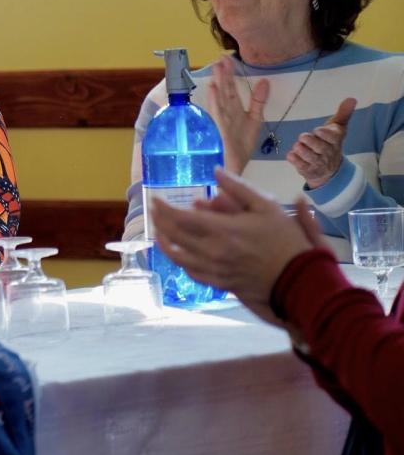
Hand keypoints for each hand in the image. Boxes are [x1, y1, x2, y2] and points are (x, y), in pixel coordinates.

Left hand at [150, 168, 325, 323]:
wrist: (299, 279)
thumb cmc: (285, 240)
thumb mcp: (267, 206)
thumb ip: (238, 188)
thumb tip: (216, 171)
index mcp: (222, 230)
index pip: (179, 218)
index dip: (163, 208)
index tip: (155, 198)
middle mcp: (212, 251)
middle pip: (174, 236)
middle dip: (160, 221)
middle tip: (155, 211)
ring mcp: (214, 270)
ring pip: (177, 256)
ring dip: (164, 242)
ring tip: (160, 232)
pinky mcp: (219, 283)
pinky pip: (191, 272)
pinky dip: (180, 261)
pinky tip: (179, 254)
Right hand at [205, 55, 268, 173]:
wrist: (233, 168)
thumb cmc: (240, 147)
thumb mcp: (254, 121)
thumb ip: (258, 101)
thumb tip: (265, 81)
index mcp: (234, 110)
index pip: (231, 89)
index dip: (231, 75)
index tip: (229, 59)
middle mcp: (226, 113)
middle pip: (225, 91)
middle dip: (224, 74)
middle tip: (222, 57)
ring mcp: (221, 121)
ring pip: (220, 98)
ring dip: (219, 82)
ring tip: (218, 66)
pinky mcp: (219, 130)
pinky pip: (217, 113)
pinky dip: (214, 100)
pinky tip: (212, 88)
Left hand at [287, 97, 354, 188]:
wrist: (330, 170)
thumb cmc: (330, 143)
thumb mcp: (337, 128)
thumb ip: (343, 114)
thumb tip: (352, 98)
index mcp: (336, 141)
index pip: (333, 138)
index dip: (325, 134)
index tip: (318, 130)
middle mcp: (328, 153)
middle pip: (320, 147)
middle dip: (310, 141)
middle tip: (303, 137)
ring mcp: (318, 163)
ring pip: (309, 156)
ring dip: (301, 150)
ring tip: (297, 145)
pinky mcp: (308, 170)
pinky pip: (300, 165)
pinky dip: (294, 160)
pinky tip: (292, 155)